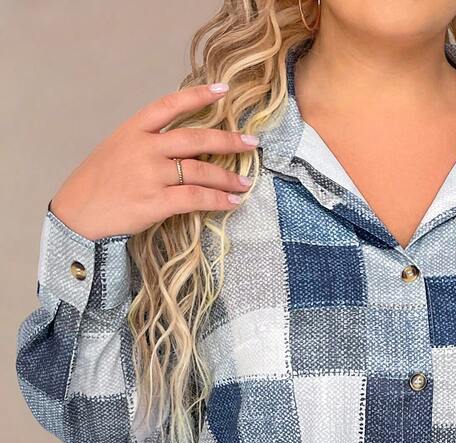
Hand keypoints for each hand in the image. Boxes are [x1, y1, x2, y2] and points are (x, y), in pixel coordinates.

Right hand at [49, 83, 258, 241]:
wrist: (77, 213)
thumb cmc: (97, 184)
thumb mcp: (116, 150)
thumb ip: (146, 144)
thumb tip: (180, 149)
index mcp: (134, 130)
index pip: (170, 105)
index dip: (198, 96)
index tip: (223, 90)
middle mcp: (145, 148)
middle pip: (195, 138)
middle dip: (227, 140)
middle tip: (251, 143)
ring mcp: (151, 174)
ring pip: (200, 170)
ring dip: (227, 177)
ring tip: (244, 182)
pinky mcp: (156, 202)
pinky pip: (196, 198)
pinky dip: (218, 199)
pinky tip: (231, 201)